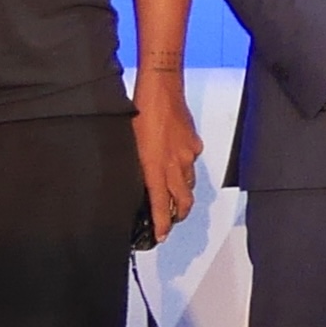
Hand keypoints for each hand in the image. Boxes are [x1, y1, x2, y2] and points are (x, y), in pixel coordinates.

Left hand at [134, 76, 203, 241]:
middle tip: (171, 220)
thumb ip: (139, 167)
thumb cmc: (140, 115)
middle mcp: (174, 166)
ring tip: (174, 194)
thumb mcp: (131, 146)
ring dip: (181, 192)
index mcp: (155, 168)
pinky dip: (184, 165)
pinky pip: (191, 161)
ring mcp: (187, 155)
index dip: (162, 224)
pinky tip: (176, 158)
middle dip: (178, 215)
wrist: (161, 90)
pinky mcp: (194, 144)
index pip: (160, 204)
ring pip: (188, 182)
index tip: (161, 236)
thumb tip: (141, 182)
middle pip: (183, 201)